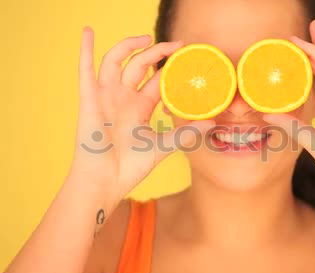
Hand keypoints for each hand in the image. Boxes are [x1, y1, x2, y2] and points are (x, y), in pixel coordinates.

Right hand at [72, 27, 214, 202]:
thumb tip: (212, 123)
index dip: (170, 66)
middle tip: (177, 45)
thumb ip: (185, 133)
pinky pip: (86, 70)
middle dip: (157, 52)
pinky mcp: (90, 100)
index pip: (157, 78)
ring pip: (116, 61)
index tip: (187, 55)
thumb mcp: (162, 146)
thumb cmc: (130, 167)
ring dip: (129, 46)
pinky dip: (85, 50)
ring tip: (146, 37)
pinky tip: (88, 33)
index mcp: (140, 106)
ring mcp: (106, 97)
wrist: (107, 182)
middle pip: (139, 65)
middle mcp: (123, 97)